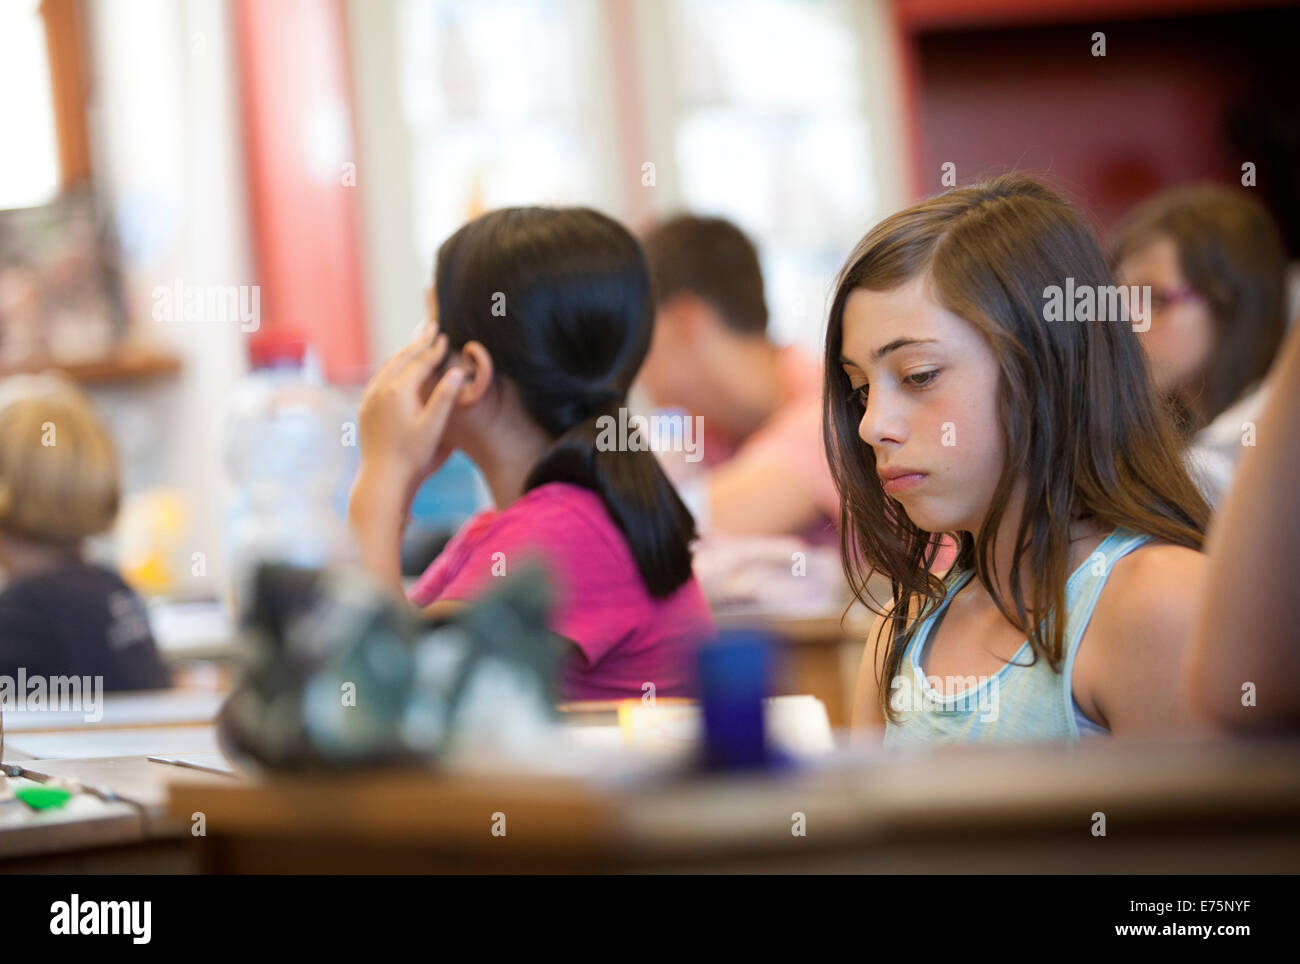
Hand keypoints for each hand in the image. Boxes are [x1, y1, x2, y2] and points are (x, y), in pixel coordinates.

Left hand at [356, 319, 465, 498]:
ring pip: (388, 366)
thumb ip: (445, 397)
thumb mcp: (435, 427)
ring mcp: (369, 398)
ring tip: (416, 342)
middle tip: (430, 325)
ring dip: (404, 352)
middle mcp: (380, 390)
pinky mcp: (365, 408)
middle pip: (402, 358)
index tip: (446, 336)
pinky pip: (379, 378)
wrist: (383, 479)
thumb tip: (457, 371)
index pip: (420, 362)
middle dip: (418, 342)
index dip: (434, 349)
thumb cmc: (413, 457)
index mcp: (398, 391)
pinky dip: (392, 366)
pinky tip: (397, 368)